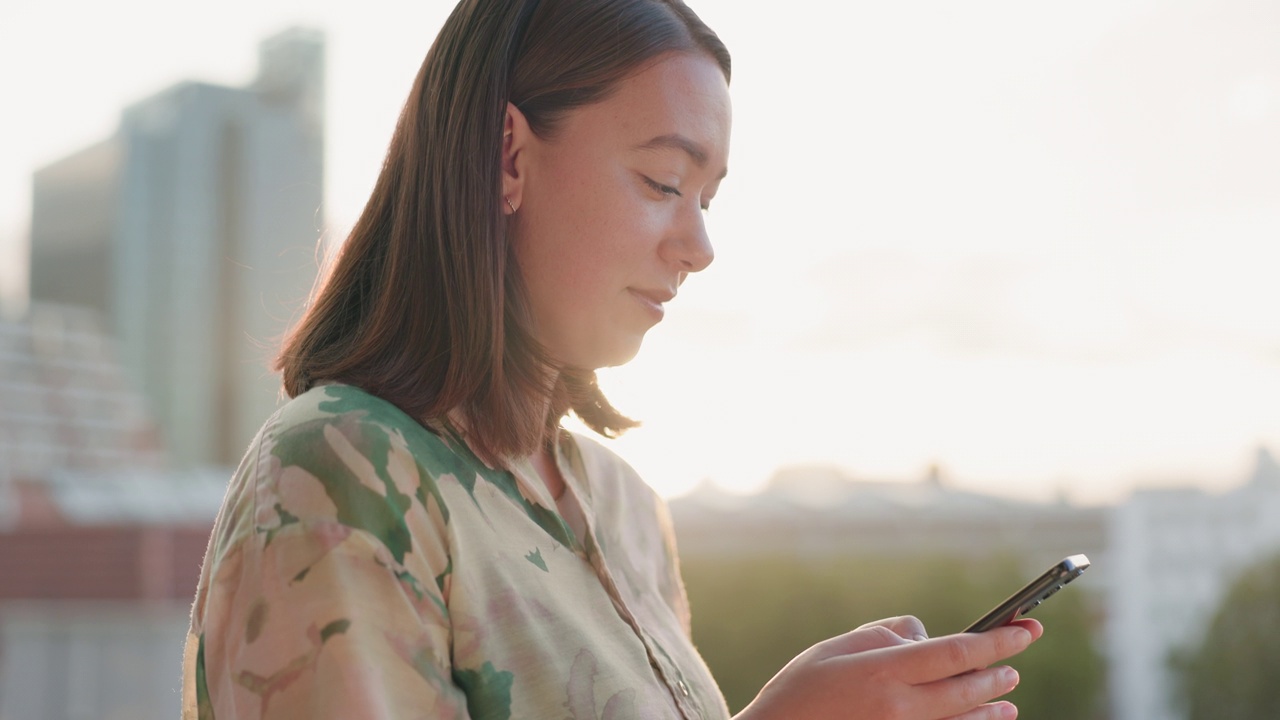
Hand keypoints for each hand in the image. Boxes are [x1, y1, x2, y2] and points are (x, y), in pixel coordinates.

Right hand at [732, 617, 1042, 719]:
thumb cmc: (799, 691)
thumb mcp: (835, 648)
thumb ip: (884, 635)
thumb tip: (923, 633)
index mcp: (885, 672)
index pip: (957, 653)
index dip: (997, 641)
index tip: (1023, 630)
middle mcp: (901, 708)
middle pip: (967, 690)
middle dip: (997, 672)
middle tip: (1015, 661)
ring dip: (989, 708)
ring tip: (1007, 699)